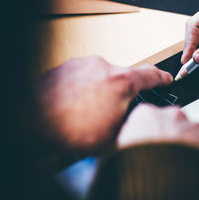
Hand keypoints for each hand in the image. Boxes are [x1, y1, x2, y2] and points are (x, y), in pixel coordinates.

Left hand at [36, 56, 172, 151]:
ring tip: (88, 112)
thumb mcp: (115, 135)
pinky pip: (82, 76)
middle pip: (122, 77)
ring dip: (99, 92)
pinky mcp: (65, 67)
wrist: (34, 125)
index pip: (151, 75)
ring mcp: (82, 65)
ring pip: (100, 77)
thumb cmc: (71, 131)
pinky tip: (75, 106)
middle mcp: (103, 67)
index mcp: (121, 82)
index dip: (161, 78)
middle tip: (112, 111)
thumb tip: (135, 119)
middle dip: (120, 93)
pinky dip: (82, 89)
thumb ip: (131, 120)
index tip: (164, 78)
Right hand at [117, 104, 198, 159]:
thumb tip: (125, 147)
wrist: (155, 180)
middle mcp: (172, 116)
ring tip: (188, 165)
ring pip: (198, 134)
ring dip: (195, 146)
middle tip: (170, 156)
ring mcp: (195, 128)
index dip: (153, 133)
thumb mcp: (117, 152)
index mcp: (146, 115)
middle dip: (174, 138)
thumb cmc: (134, 167)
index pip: (150, 119)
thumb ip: (125, 142)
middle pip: (176, 124)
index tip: (153, 140)